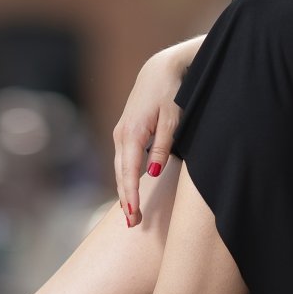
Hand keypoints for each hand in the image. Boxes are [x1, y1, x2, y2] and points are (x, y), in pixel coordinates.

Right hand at [113, 47, 186, 226]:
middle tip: (132, 224)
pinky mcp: (125, 131)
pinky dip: (125, 177)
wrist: (159, 69)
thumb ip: (162, 148)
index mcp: (132, 134)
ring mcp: (121, 132)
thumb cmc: (170, 93)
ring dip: (124, 190)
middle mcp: (121, 135)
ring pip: (120, 168)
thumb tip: (152, 174)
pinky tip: (130, 189)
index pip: (128, 173)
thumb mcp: (172, 121)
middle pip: (120, 174)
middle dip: (126, 199)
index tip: (134, 215)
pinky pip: (122, 160)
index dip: (131, 196)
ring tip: (131, 213)